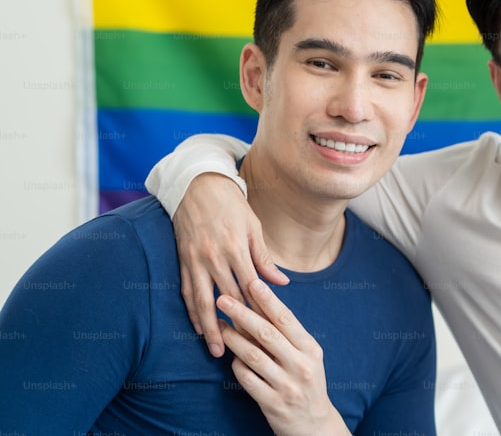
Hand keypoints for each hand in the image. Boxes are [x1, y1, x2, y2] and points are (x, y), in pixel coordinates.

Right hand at [173, 173, 288, 356]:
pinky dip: (192, 311)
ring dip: (210, 327)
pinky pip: (186, 291)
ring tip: (216, 349)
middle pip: (227, 299)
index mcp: (236, 248)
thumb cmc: (231, 205)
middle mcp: (214, 257)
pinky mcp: (182, 260)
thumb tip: (281, 283)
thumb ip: (264, 258)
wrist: (198, 185)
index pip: (249, 288)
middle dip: (235, 326)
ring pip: (202, 301)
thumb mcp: (253, 227)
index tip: (265, 331)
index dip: (257, 311)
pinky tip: (198, 327)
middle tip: (244, 351)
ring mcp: (195, 260)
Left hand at [217, 280, 349, 435]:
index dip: (268, 300)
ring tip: (220, 325)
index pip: (287, 319)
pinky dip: (236, 366)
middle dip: (243, 313)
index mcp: (310, 349)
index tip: (252, 282)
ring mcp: (286, 385)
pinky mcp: (272, 403)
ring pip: (253, 356)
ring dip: (233, 338)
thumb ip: (288, 337)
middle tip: (224, 298)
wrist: (314, 426)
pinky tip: (231, 357)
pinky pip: (247, 379)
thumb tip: (262, 306)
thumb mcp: (307, 357)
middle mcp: (301, 365)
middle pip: (267, 334)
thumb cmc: (306, 383)